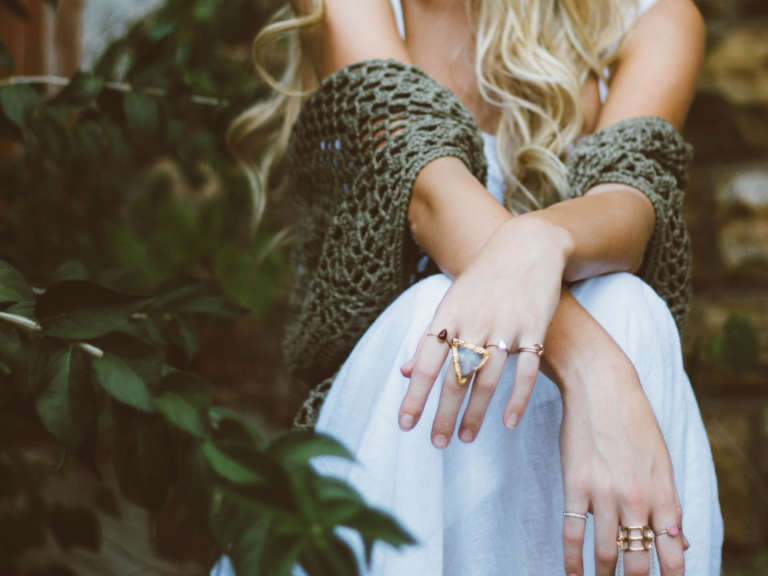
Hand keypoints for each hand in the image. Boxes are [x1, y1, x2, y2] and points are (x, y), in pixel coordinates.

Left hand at [398, 215, 571, 446]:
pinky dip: (517, 399)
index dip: (414, 396)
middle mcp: (473, 323)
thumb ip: (429, 340)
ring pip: (487, 379)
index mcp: (448, 316)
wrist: (526, 247)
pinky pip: (526, 371)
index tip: (405, 425)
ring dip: (475, 413)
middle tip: (436, 443)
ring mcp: (504, 326)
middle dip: (443, 414)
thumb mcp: (450, 304)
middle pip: (454, 377)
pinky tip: (509, 423)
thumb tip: (404, 373)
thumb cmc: (482, 280)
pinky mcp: (534, 329)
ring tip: (466, 438)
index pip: (425, 364)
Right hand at [559, 344, 688, 575]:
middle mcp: (638, 498)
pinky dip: (573, 560)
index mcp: (663, 492)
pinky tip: (573, 573)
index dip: (670, 575)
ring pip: (607, 552)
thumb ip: (668, 503)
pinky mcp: (576, 485)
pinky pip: (574, 533)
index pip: (672, 550)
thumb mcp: (661, 460)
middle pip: (639, 559)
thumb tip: (680, 541)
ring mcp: (605, 493)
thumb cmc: (633, 420)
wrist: (600, 386)